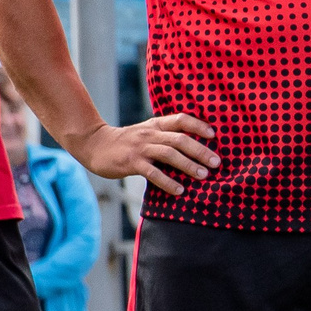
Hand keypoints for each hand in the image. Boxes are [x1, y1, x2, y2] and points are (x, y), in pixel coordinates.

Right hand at [64, 114, 216, 195]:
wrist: (94, 144)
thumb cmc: (127, 142)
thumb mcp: (147, 132)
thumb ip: (166, 136)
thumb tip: (196, 148)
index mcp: (156, 125)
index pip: (180, 119)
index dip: (198, 125)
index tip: (214, 135)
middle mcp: (150, 134)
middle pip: (179, 139)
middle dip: (200, 151)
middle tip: (217, 162)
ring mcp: (140, 148)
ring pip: (168, 154)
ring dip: (188, 165)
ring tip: (203, 176)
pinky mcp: (130, 162)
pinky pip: (152, 172)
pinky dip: (167, 181)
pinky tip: (179, 190)